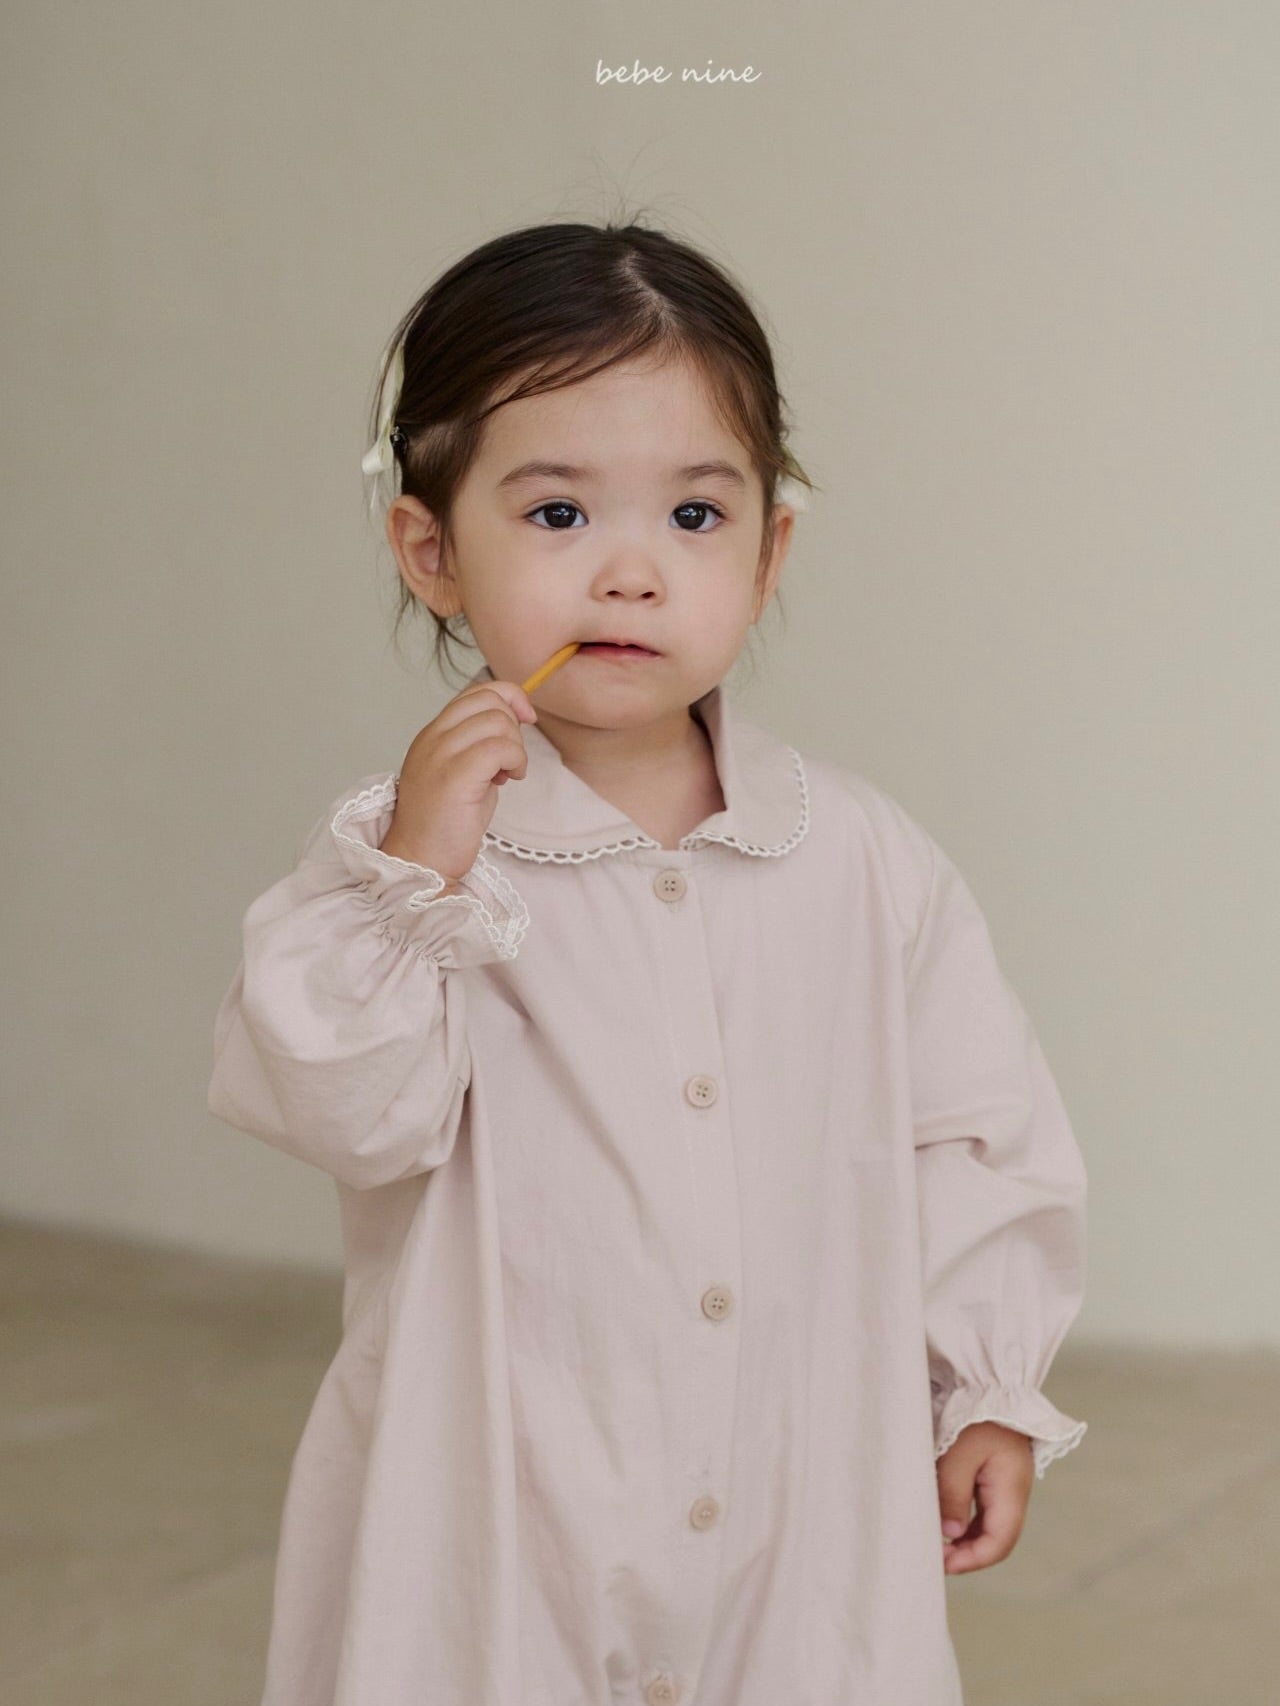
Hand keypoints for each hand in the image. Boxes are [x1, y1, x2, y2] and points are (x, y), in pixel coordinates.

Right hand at [378, 679, 537, 882]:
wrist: (422, 861)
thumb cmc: (446, 824)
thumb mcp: (463, 772)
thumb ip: (481, 744)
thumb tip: (515, 720)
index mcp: (433, 734)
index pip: (476, 692)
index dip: (509, 697)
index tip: (525, 719)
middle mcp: (433, 738)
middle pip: (490, 701)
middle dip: (513, 727)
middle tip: (510, 761)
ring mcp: (440, 755)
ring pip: (497, 721)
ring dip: (516, 747)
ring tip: (508, 774)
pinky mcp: (454, 776)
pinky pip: (499, 747)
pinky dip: (515, 760)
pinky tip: (509, 780)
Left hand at [936, 1420, 1034, 1574]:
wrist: (986, 1381)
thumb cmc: (973, 1414)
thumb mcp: (958, 1453)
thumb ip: (953, 1495)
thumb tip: (949, 1535)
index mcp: (1012, 1489)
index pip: (999, 1542)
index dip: (972, 1560)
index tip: (942, 1564)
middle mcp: (1013, 1491)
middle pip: (996, 1538)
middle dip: (967, 1553)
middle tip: (934, 1557)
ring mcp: (1004, 1483)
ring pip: (988, 1525)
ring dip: (964, 1538)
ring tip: (935, 1543)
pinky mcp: (993, 1474)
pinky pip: (981, 1508)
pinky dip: (964, 1520)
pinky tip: (943, 1522)